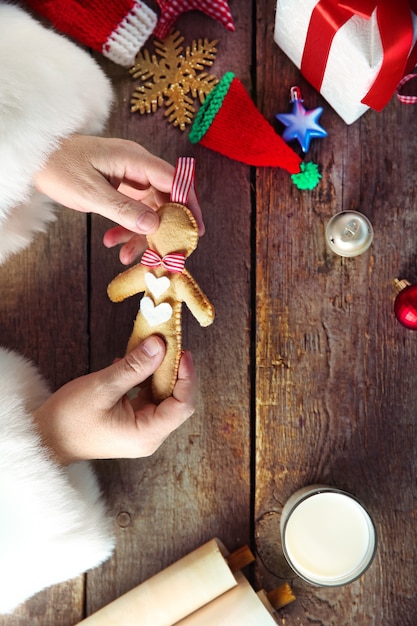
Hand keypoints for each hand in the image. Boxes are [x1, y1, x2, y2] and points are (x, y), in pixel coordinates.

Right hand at [33, 337, 195, 464]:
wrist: (45, 437)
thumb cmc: (69, 419)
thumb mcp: (103, 388)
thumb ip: (134, 367)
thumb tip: (159, 345)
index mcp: (147, 434)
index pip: (183, 405)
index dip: (187, 377)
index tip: (183, 352)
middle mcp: (149, 435)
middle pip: (176, 400)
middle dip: (173, 370)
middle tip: (167, 343)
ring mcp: (141, 429)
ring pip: (162, 395)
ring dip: (158, 371)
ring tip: (149, 348)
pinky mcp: (132, 421)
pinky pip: (147, 396)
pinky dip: (143, 378)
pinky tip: (129, 363)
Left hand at [34, 134, 203, 263]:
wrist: (37, 160)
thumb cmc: (59, 167)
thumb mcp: (90, 192)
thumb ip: (122, 209)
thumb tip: (153, 225)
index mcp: (135, 159)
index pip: (173, 180)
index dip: (188, 205)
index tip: (195, 229)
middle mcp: (138, 168)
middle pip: (165, 199)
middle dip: (165, 229)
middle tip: (164, 254)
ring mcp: (130, 179)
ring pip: (149, 211)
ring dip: (141, 235)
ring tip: (128, 257)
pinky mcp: (121, 190)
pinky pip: (133, 213)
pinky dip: (126, 230)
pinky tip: (114, 243)